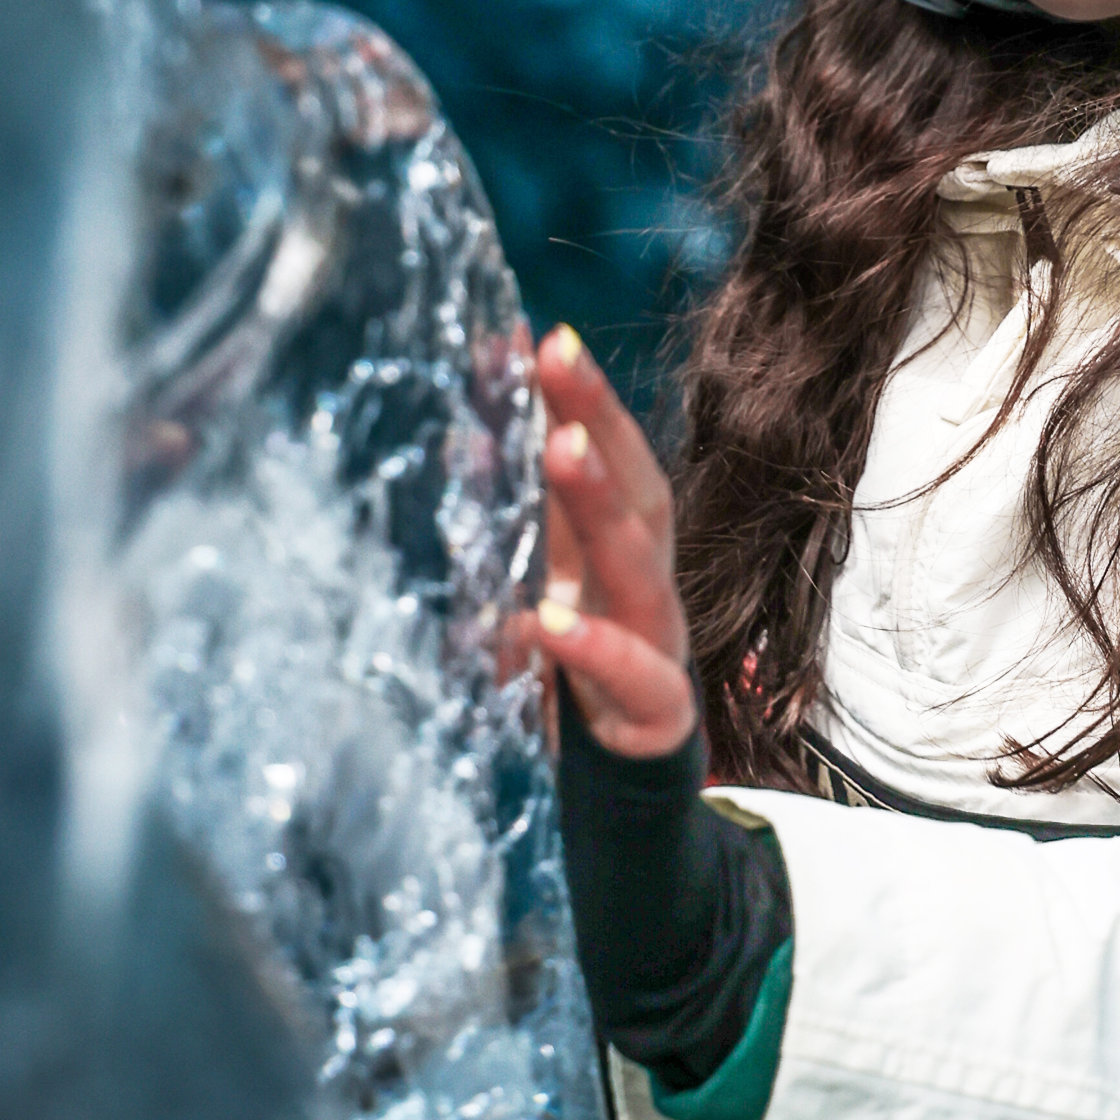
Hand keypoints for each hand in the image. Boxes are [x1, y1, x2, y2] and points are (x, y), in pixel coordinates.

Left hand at [529, 326, 697, 758]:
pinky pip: (638, 676)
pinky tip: (544, 621)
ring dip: (600, 503)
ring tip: (559, 449)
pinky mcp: (657, 713)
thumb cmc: (572, 673)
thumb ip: (509, 520)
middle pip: (638, 486)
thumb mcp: (533, 589)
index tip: (539, 334)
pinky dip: (593, 647)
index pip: (610, 453)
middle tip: (555, 355)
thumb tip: (459, 429)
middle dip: (600, 416)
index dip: (582, 394)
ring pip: (643, 566)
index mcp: (615, 547)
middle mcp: (644, 582)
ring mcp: (659, 644)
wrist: (619, 785)